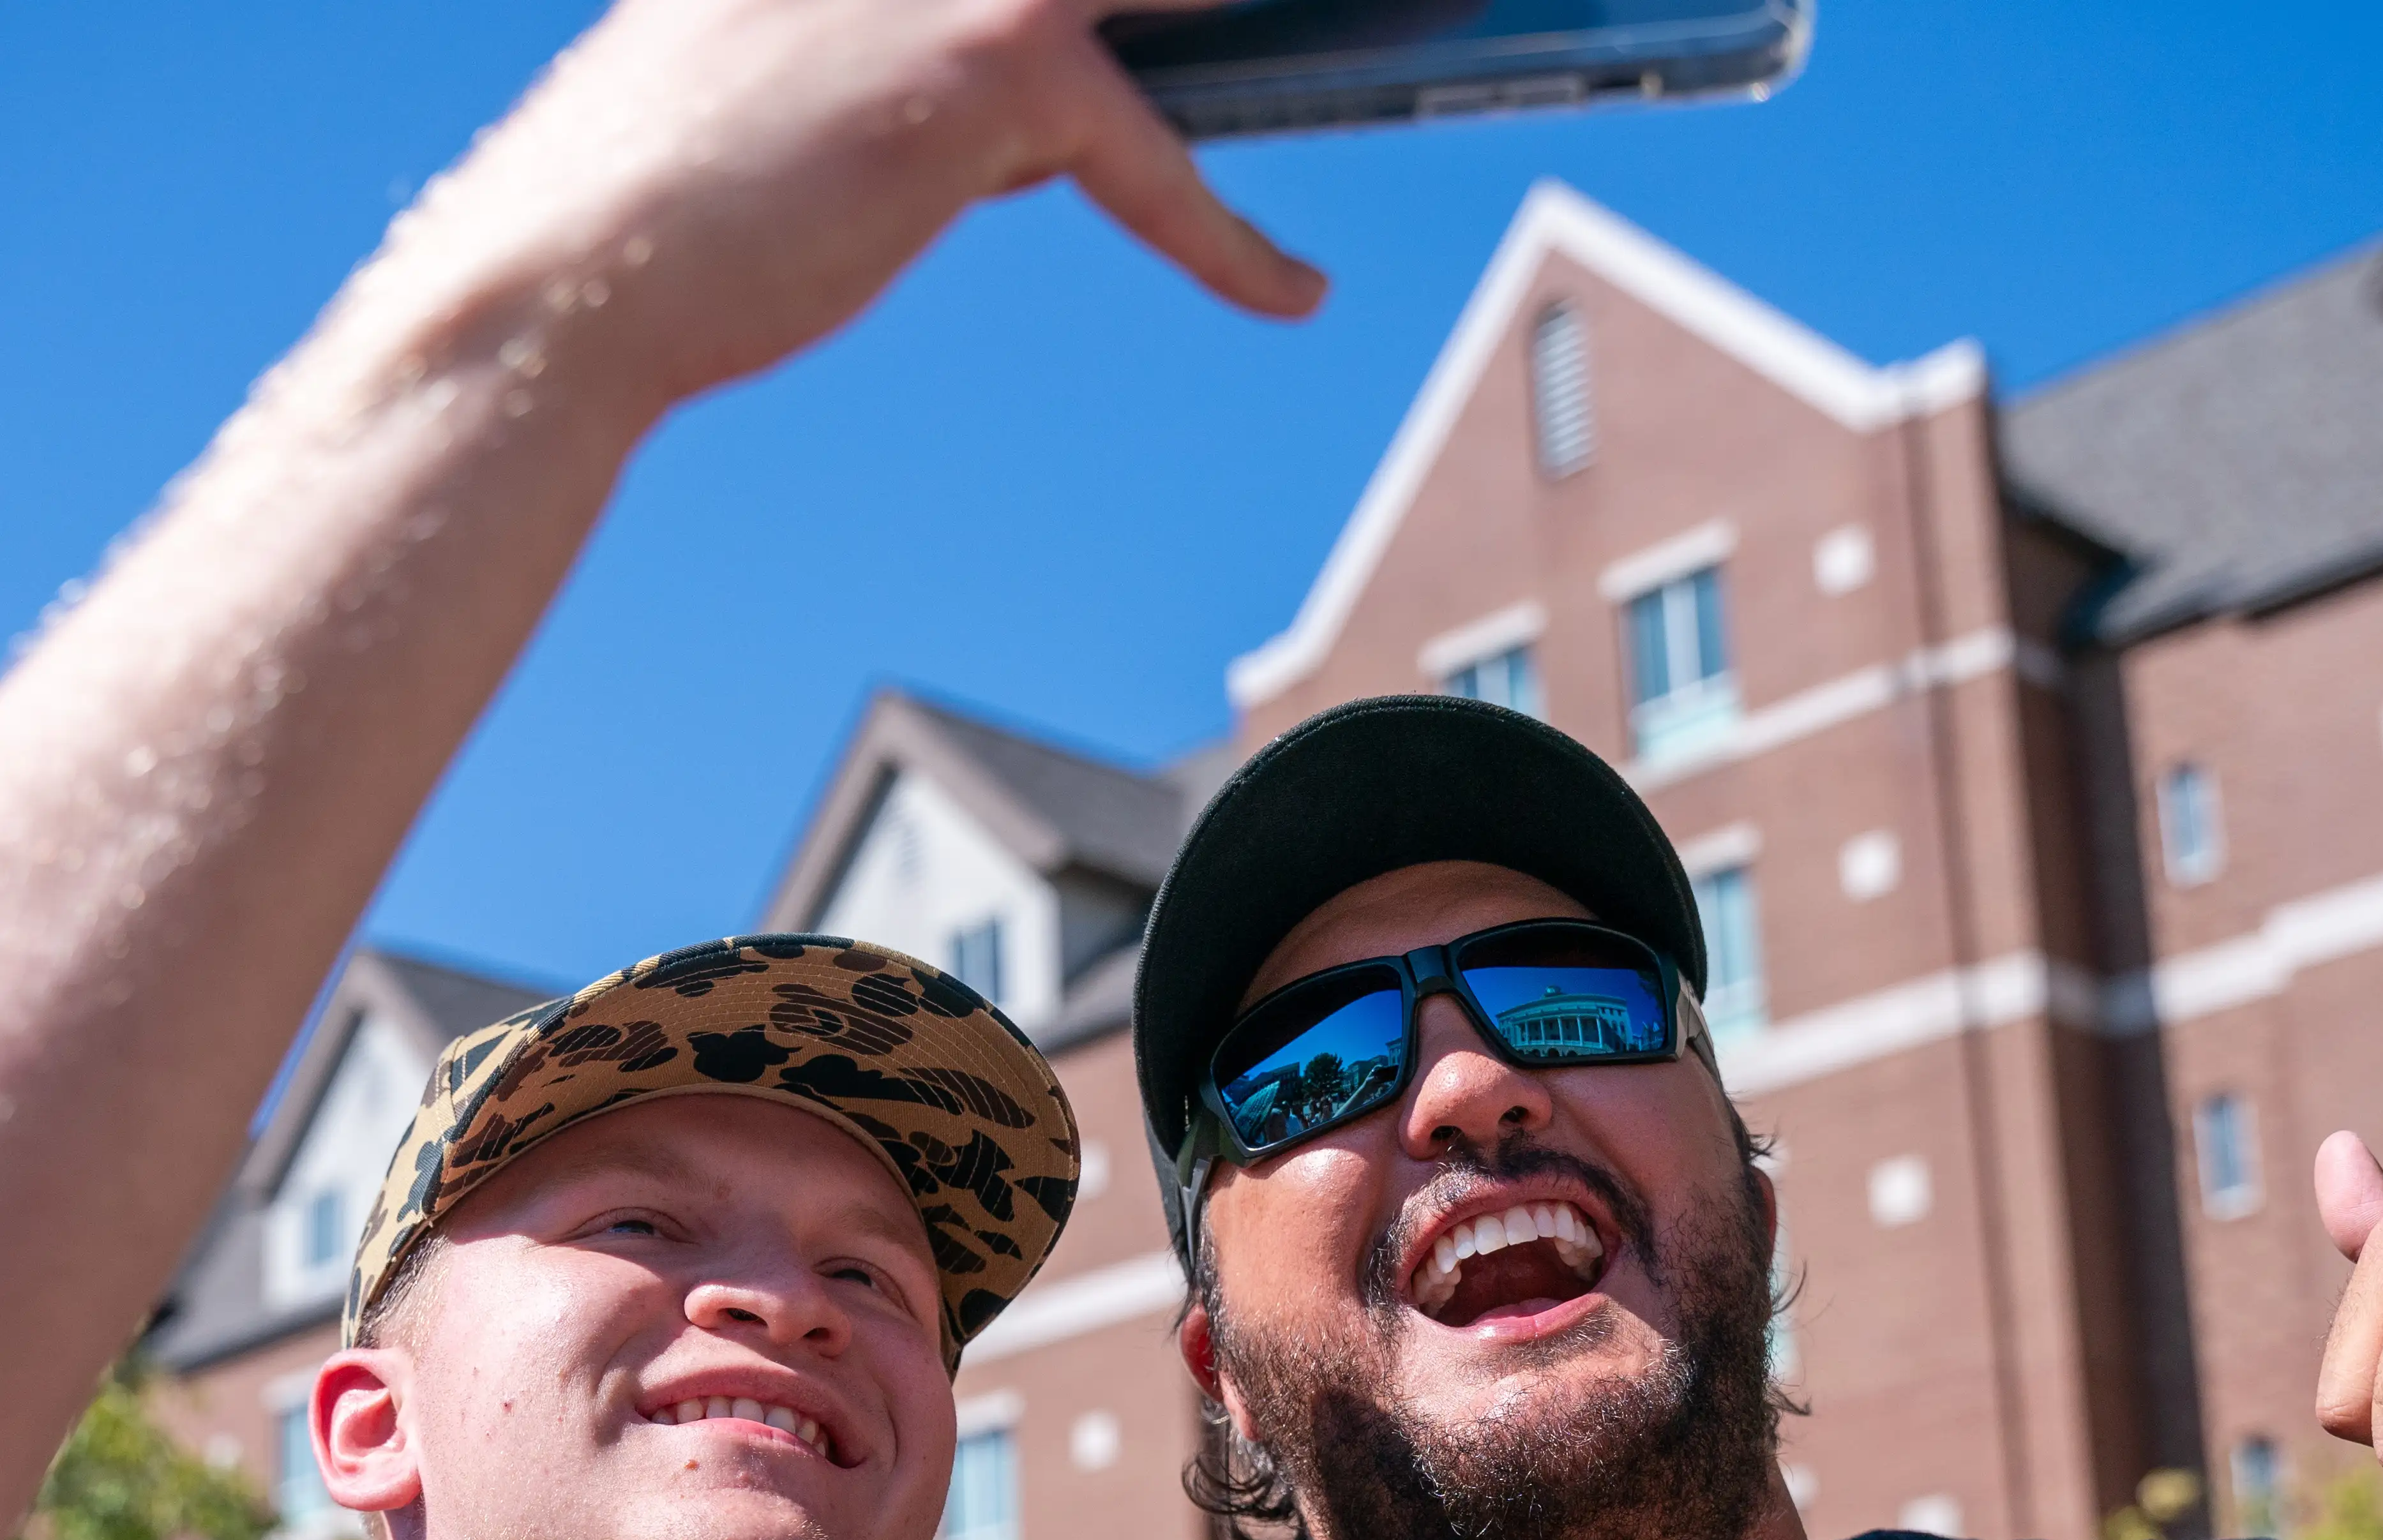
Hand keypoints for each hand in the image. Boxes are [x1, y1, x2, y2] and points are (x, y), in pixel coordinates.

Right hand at [384, 0, 1321, 420]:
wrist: (571, 271)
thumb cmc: (687, 189)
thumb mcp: (817, 73)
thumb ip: (947, 57)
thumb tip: (1071, 86)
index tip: (1270, 1)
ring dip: (1332, 3)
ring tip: (1434, 20)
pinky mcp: (992, 68)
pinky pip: (1160, 159)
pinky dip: (1231, 244)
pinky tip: (1292, 292)